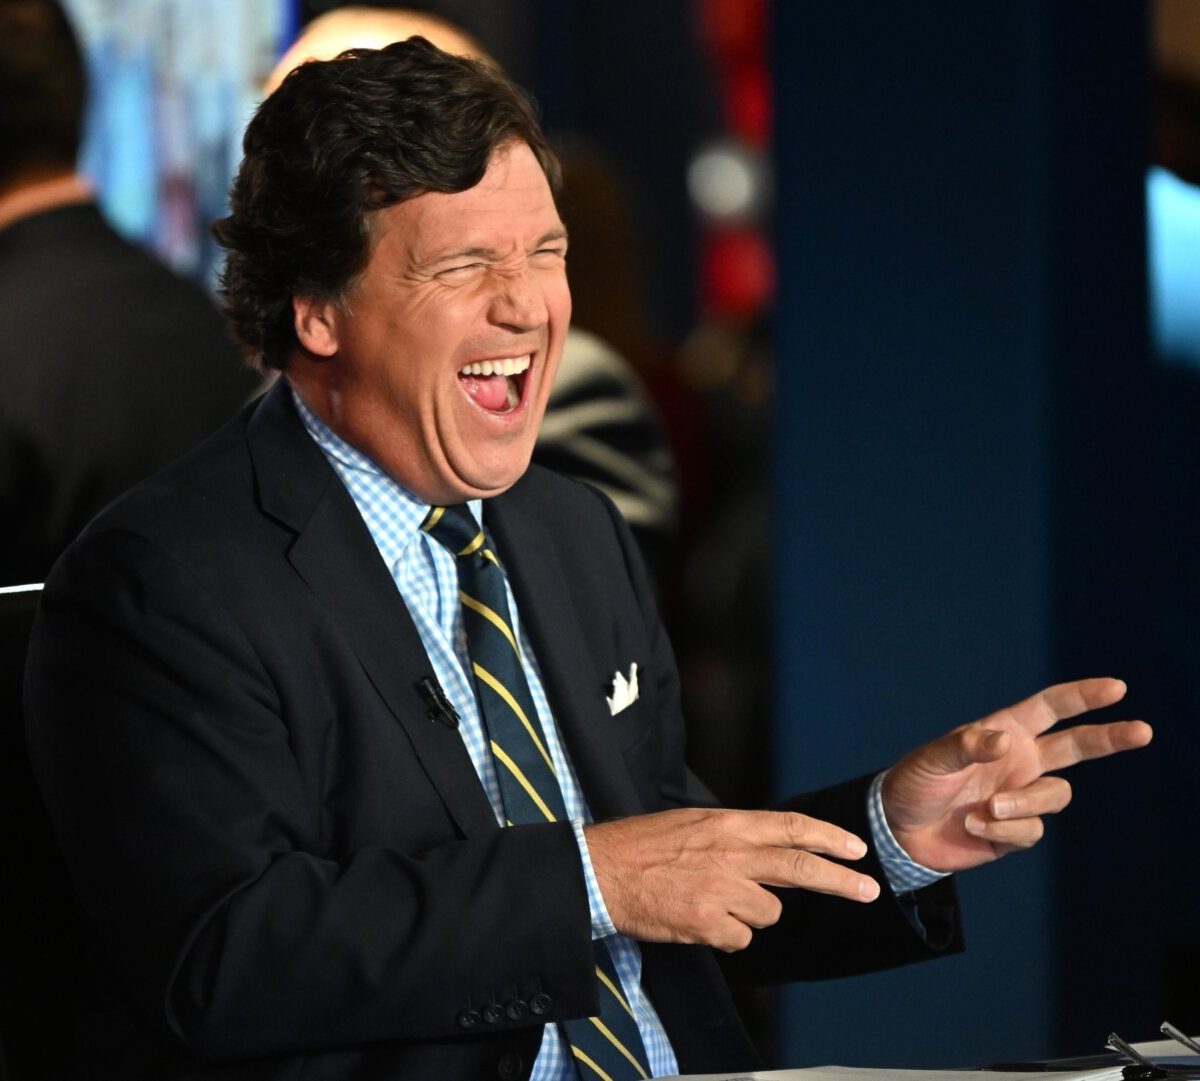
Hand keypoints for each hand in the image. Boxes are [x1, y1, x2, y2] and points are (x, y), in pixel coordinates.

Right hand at [584, 807, 878, 951]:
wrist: (602, 870)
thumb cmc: (643, 846)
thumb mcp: (694, 825)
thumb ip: (734, 839)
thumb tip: (769, 857)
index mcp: (728, 824)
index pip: (791, 827)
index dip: (828, 838)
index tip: (855, 848)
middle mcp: (731, 854)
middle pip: (800, 868)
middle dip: (840, 880)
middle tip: (868, 890)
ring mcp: (722, 890)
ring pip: (768, 913)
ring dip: (750, 914)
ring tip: (713, 902)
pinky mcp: (708, 923)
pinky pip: (739, 939)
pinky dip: (725, 935)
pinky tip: (698, 920)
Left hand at [881, 677, 1151, 871]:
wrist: (898, 829)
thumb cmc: (913, 783)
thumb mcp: (932, 759)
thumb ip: (967, 746)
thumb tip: (1005, 740)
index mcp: (1004, 733)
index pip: (1050, 709)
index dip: (1082, 697)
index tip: (1116, 688)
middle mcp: (1020, 762)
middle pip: (1078, 746)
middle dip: (1110, 738)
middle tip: (1143, 730)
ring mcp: (1020, 797)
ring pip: (1055, 797)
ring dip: (1022, 805)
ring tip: (984, 809)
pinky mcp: (1015, 832)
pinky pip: (1031, 830)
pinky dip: (1004, 830)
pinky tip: (974, 827)